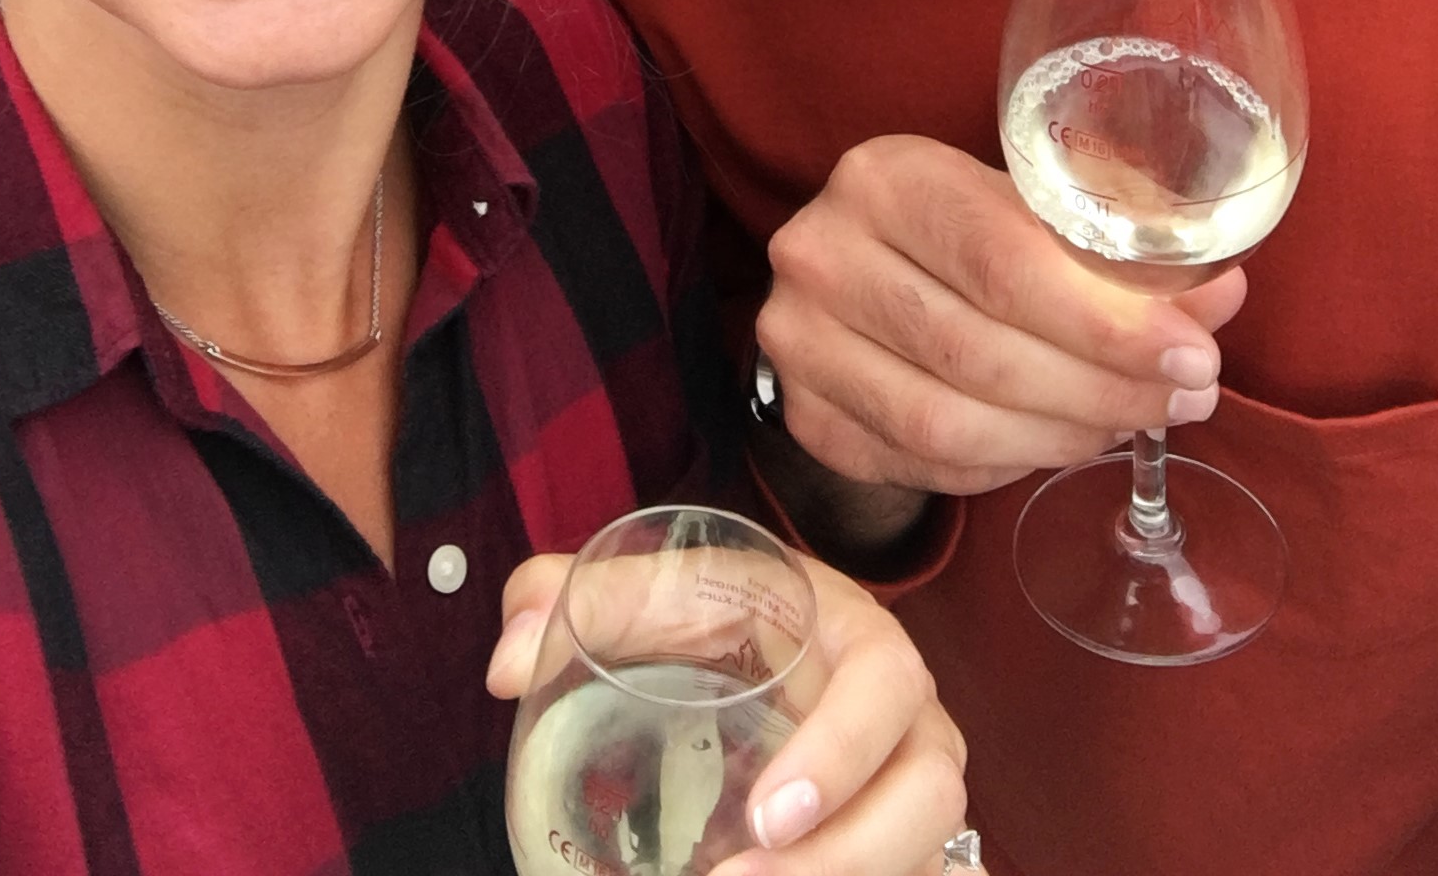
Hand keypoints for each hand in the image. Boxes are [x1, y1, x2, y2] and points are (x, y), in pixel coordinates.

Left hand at [489, 551, 966, 875]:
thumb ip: (579, 598)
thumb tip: (506, 663)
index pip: (889, 688)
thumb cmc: (719, 617)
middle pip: (930, 796)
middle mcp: (910, 721)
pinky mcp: (899, 845)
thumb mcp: (667, 589)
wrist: (766, 645)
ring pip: (926, 854)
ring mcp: (912, 793)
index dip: (845, 750)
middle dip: (850, 856)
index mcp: (860, 640)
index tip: (767, 811)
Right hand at [758, 134, 1246, 495]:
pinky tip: (1057, 440)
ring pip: (949, 424)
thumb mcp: (1032, 209)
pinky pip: (923, 467)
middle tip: (1182, 402)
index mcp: (885, 177)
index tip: (1192, 356)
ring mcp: (801, 342)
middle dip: (1100, 388)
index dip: (1105, 323)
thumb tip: (1221, 296)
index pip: (1003, 262)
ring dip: (1060, 436)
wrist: (855, 267)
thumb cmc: (963, 230)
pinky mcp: (806, 417)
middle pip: (980, 351)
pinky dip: (1005, 465)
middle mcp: (822, 253)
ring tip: (1127, 424)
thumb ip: (1123, 248)